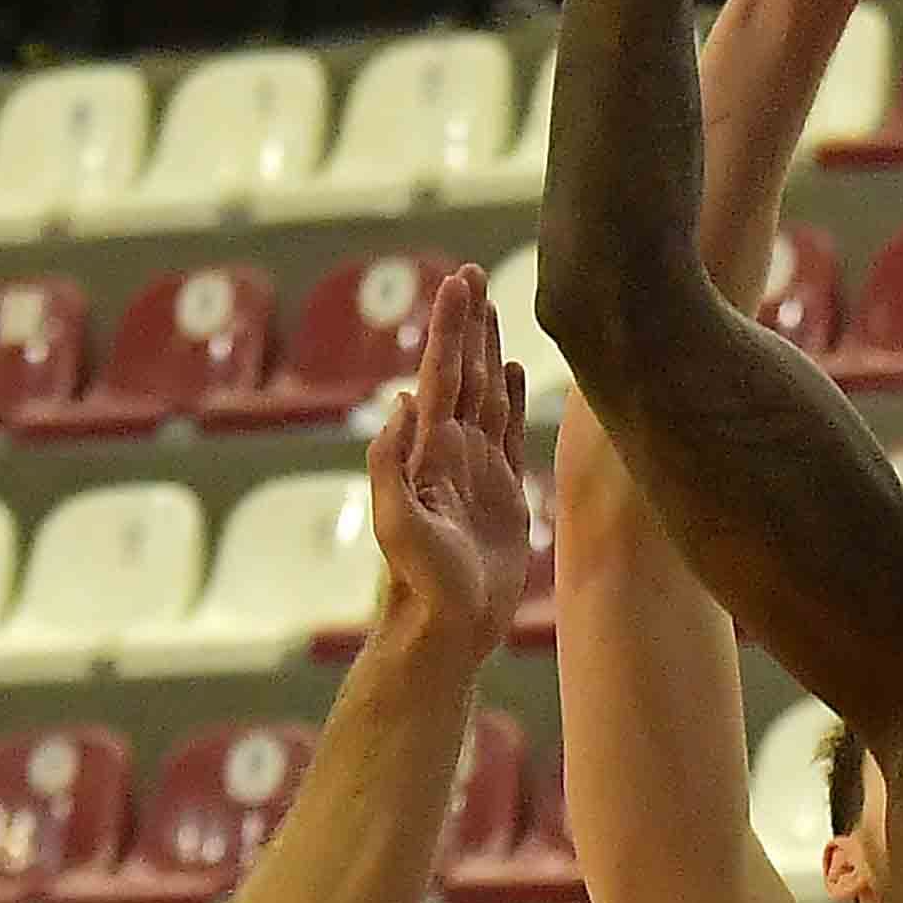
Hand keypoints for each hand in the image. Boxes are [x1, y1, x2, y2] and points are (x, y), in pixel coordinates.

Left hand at [368, 267, 533, 650]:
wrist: (446, 627)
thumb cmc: (419, 583)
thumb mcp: (396, 524)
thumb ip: (389, 466)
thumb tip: (396, 404)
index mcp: (429, 449)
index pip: (441, 372)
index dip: (449, 326)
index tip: (457, 281)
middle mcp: (451, 449)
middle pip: (461, 370)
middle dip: (466, 323)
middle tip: (469, 274)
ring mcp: (476, 467)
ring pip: (484, 392)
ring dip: (487, 349)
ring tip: (491, 308)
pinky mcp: (502, 490)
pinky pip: (507, 430)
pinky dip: (510, 394)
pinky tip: (513, 367)